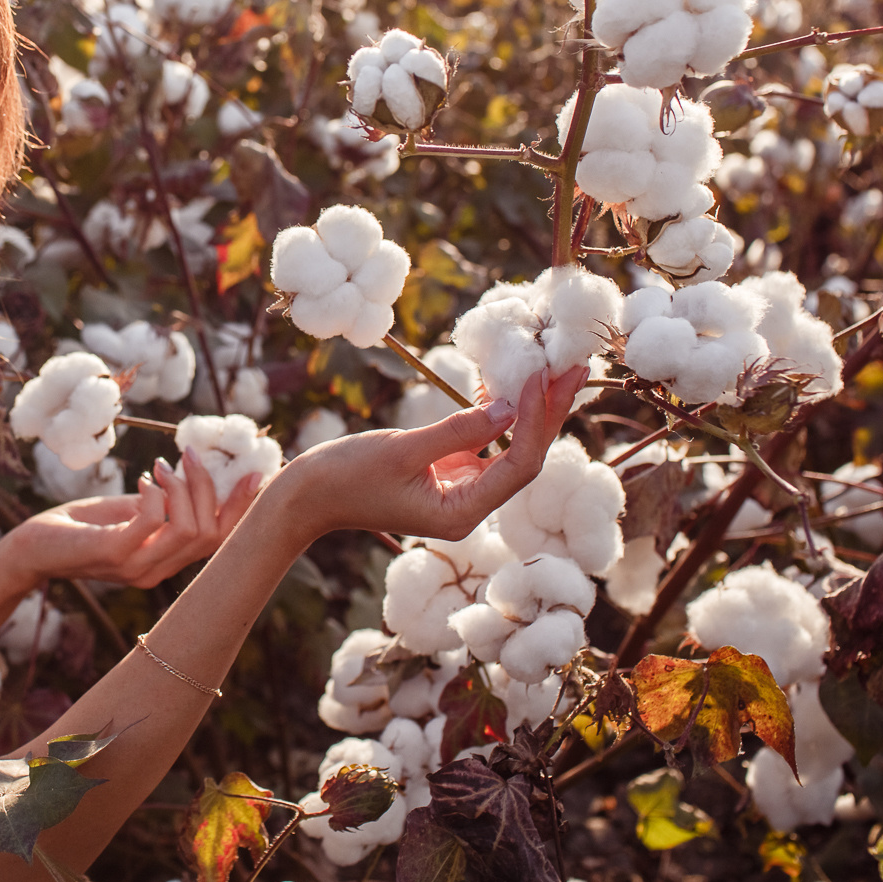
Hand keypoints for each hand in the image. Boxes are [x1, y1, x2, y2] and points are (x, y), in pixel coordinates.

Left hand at [0, 458, 261, 590]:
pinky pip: (153, 522)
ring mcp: (137, 567)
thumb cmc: (79, 527)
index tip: (256, 473)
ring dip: (183, 488)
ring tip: (159, 465)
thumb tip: (192, 477)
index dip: (242, 509)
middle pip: (212, 535)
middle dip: (209, 488)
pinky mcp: (113, 553)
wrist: (31, 548)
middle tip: (187, 454)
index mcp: (166, 563)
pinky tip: (140, 480)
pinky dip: (155, 494)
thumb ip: (161, 506)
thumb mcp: (128, 513)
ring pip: (190, 531)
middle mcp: (158, 572)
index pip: (220, 543)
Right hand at [279, 365, 586, 544]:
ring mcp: (460, 490)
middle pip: (525, 457)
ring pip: (511, 447)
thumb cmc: (346, 477)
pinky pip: (485, 441)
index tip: (543, 378)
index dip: (537, 422)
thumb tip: (509, 407)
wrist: (308, 496)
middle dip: (549, 412)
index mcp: (461, 514)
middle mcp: (470, 506)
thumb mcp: (402, 449)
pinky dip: (500, 411)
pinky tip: (514, 380)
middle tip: (574, 368)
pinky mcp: (447, 473)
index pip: (518, 466)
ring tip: (556, 367)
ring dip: (532, 408)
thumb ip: (458, 430)